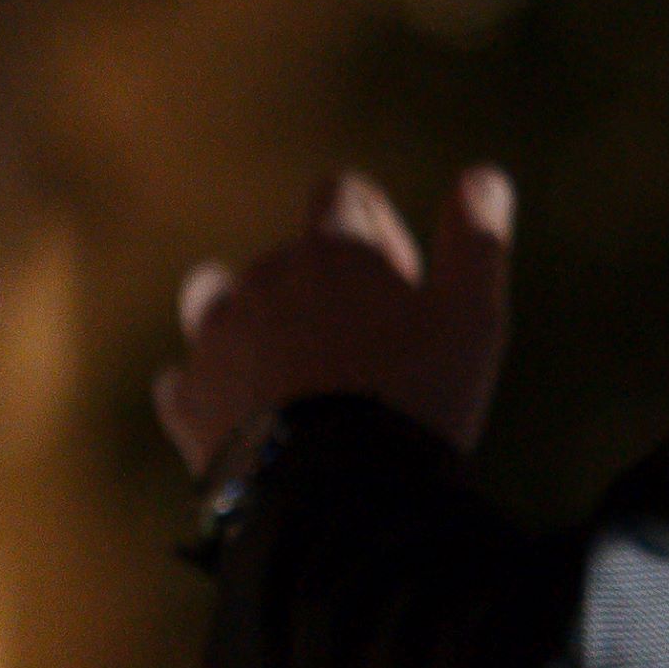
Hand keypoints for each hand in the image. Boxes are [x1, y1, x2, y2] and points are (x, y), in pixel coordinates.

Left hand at [157, 168, 513, 479]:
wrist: (337, 493)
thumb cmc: (415, 396)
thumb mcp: (470, 314)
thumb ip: (476, 239)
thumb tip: (484, 174)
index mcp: (329, 250)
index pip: (341, 195)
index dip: (377, 228)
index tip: (403, 283)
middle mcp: (261, 280)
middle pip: (288, 256)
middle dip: (327, 287)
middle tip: (371, 350)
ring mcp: (215, 339)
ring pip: (216, 299)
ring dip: (248, 316)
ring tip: (285, 361)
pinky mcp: (187, 400)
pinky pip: (185, 377)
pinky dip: (210, 387)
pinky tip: (241, 413)